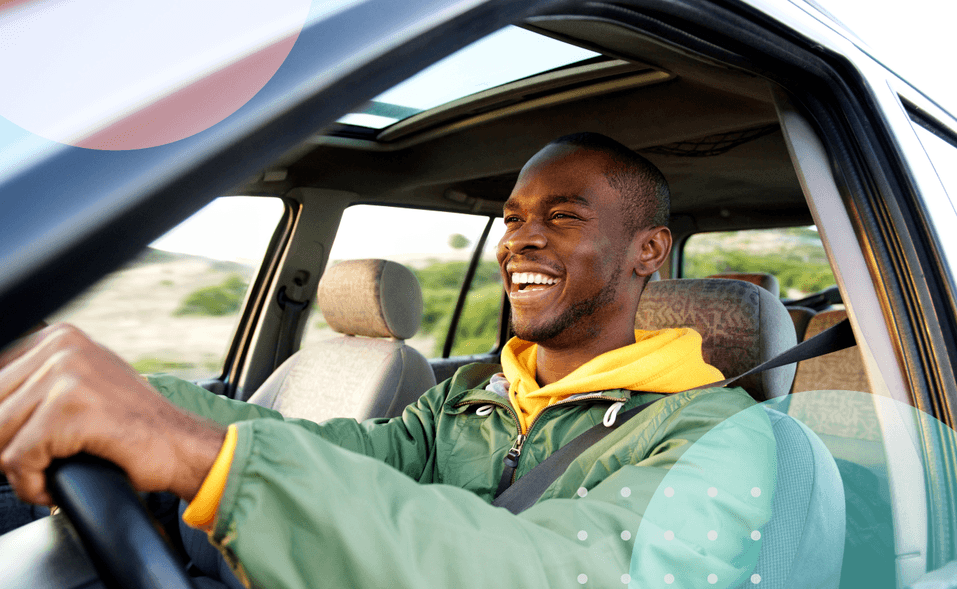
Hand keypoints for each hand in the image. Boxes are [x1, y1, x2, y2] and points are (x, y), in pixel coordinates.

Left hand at [0, 324, 225, 504]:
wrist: (180, 445)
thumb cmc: (133, 425)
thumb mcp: (82, 385)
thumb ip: (39, 384)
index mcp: (59, 337)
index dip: (5, 422)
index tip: (21, 440)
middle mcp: (61, 347)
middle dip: (7, 446)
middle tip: (36, 465)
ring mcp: (67, 375)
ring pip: (0, 436)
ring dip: (19, 470)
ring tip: (46, 475)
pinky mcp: (71, 410)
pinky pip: (18, 459)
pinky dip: (30, 484)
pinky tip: (51, 486)